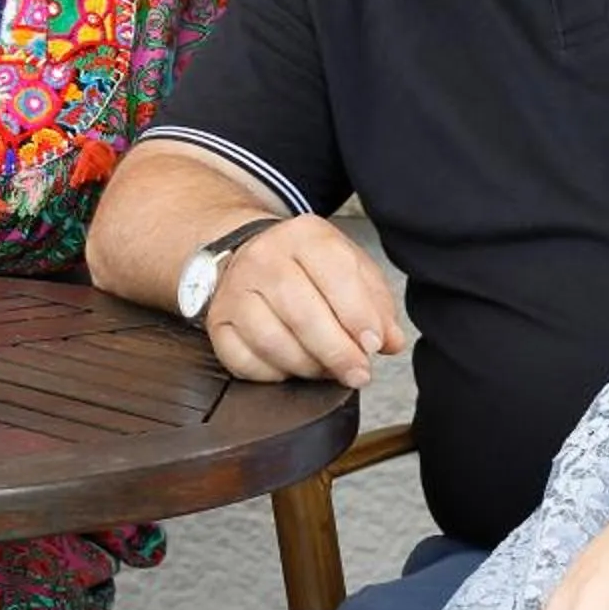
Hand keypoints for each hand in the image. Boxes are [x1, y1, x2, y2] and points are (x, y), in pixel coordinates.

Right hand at [199, 213, 403, 388]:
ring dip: (307, 366)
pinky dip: (272, 373)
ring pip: (271, 340)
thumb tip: (390, 341)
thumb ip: (376, 303)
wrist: (250, 255)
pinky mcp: (217, 321)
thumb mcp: (350, 268)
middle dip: (336, 351)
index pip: (335, 274)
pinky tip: (291, 367)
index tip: (374, 344)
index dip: (358, 315)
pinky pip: (242, 360)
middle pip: (301, 312)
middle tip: (358, 373)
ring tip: (327, 370)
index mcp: (305, 236)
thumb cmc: (309, 267)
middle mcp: (263, 257)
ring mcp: (234, 290)